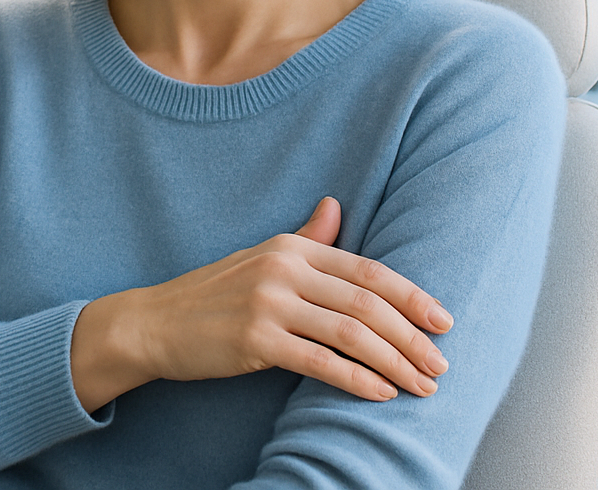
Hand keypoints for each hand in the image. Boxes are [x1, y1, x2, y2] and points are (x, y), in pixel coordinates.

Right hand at [69, 197, 452, 411]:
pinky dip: (358, 379)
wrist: (154, 322)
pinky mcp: (255, 340)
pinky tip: (382, 393)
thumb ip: (306, 237)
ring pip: (351, 333)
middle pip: (367, 303)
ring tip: (422, 386)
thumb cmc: (214, 294)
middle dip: (412, 336)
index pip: (367, 270)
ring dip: (395, 362)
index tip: (443, 320)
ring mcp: (269, 303)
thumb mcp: (261, 256)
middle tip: (440, 364)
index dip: (411, 296)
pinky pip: (320, 362)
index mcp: (292, 247)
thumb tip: (337, 205)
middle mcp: (284, 268)